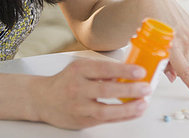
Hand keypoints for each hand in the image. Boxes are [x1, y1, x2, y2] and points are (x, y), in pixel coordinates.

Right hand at [31, 59, 151, 128]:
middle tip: (146, 88)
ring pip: (105, 110)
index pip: (104, 69)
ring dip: (128, 108)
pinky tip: (134, 112)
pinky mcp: (81, 121)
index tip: (140, 72)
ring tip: (143, 103)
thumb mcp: (81, 67)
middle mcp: (77, 89)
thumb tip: (127, 72)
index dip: (124, 70)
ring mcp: (78, 107)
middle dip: (130, 89)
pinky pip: (105, 120)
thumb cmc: (66, 81)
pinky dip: (122, 116)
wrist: (42, 99)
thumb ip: (102, 70)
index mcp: (79, 70)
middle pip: (106, 90)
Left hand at [138, 0, 188, 101]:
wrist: (151, 0)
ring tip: (166, 42)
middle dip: (175, 66)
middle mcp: (185, 37)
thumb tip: (172, 76)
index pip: (185, 70)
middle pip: (184, 64)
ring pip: (188, 54)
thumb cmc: (143, 22)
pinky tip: (174, 36)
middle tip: (162, 59)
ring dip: (179, 54)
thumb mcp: (146, 45)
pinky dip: (184, 45)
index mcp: (172, 45)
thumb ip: (160, 62)